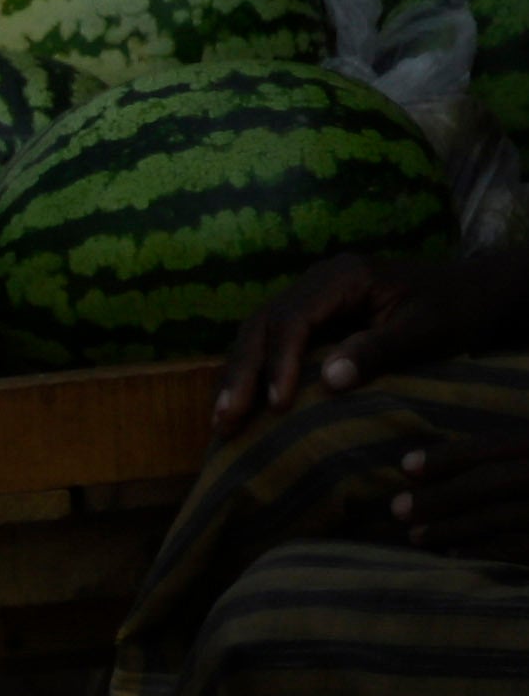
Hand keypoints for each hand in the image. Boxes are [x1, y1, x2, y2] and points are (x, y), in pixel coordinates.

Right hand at [219, 247, 438, 431]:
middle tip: (226, 418)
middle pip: (261, 324)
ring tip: (222, 418)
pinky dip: (255, 371)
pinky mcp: (313, 315)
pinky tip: (244, 402)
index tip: (277, 405)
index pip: (293, 317)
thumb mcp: (425, 332)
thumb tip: (329, 381)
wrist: (473, 293)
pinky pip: (272, 341)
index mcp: (343, 276)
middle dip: (241, 372)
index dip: (279, 362)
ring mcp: (311, 297)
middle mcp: (316, 281)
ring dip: (238, 375)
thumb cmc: (455, 311)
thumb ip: (378, 350)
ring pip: (257, 333)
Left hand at [397, 425, 528, 557]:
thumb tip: (432, 466)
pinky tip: (451, 553)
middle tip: (397, 509)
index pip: (500, 444)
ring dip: (452, 528)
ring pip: (502, 517)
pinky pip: (518, 549)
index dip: (451, 455)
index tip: (405, 466)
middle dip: (442, 496)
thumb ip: (508, 455)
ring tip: (415, 536)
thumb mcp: (524, 460)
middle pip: (495, 481)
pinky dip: (480, 551)